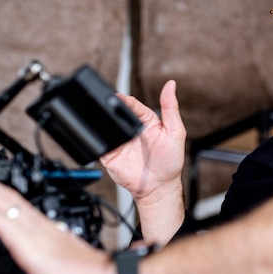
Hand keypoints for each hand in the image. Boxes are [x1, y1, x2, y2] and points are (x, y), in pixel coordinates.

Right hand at [100, 80, 186, 202]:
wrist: (158, 188)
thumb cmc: (170, 162)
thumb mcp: (176, 132)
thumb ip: (171, 108)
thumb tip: (171, 85)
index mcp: (146, 121)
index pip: (133, 105)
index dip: (126, 100)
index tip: (120, 97)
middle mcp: (131, 130)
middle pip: (117, 113)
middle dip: (111, 108)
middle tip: (107, 104)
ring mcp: (119, 142)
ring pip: (106, 126)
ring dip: (103, 121)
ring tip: (101, 117)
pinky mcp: (109, 154)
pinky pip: (99, 144)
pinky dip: (96, 139)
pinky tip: (101, 136)